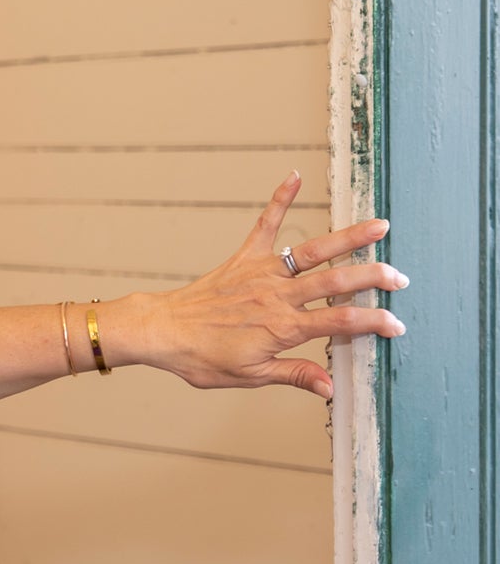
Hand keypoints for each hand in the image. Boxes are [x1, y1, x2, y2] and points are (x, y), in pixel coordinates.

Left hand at [137, 173, 406, 398]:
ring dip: (348, 237)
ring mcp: (262, 273)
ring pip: (313, 251)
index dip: (372, 323)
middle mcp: (278, 296)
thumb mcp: (249, 376)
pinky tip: (294, 176)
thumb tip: (329, 388)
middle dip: (373, 277)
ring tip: (380, 225)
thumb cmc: (201, 358)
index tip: (396, 326)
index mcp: (283, 327)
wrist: (163, 332)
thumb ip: (293, 374)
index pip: (340, 321)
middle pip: (337, 281)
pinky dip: (279, 199)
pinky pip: (265, 224)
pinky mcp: (244, 258)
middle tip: (401, 277)